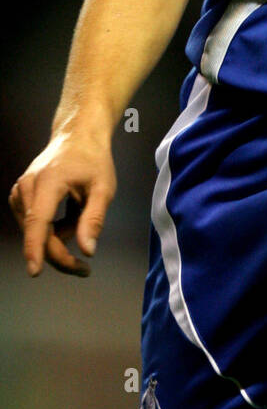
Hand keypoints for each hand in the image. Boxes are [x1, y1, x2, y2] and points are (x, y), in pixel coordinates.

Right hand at [8, 131, 116, 276]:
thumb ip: (94, 220)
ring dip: (59, 236)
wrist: (76, 137)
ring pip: (36, 232)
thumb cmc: (93, 160)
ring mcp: (20, 192)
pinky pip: (34, 225)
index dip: (36, 248)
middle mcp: (27, 187)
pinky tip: (70, 212)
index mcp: (49, 181)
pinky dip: (52, 228)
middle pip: (38, 233)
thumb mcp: (104, 188)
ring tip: (82, 214)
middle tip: (84, 269)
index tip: (35, 271)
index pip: (38, 221)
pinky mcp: (19, 197)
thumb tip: (87, 251)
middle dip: (60, 254)